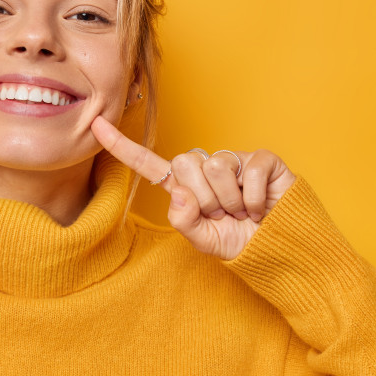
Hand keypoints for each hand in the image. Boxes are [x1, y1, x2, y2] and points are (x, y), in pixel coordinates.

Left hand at [91, 116, 295, 259]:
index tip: (95, 124)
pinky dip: (254, 199)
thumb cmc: (240, 242)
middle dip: (204, 198)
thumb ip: (184, 221)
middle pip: (185, 163)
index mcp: (184, 187)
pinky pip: (247, 171)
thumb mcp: (204, 240)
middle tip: (223, 214)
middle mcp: (206, 167)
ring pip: (215, 166)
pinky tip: (261, 208)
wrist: (280, 251)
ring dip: (230, 200)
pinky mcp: (262, 160)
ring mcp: (234, 161)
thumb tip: (179, 193)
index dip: (122, 146)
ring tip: (242, 211)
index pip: (148, 164)